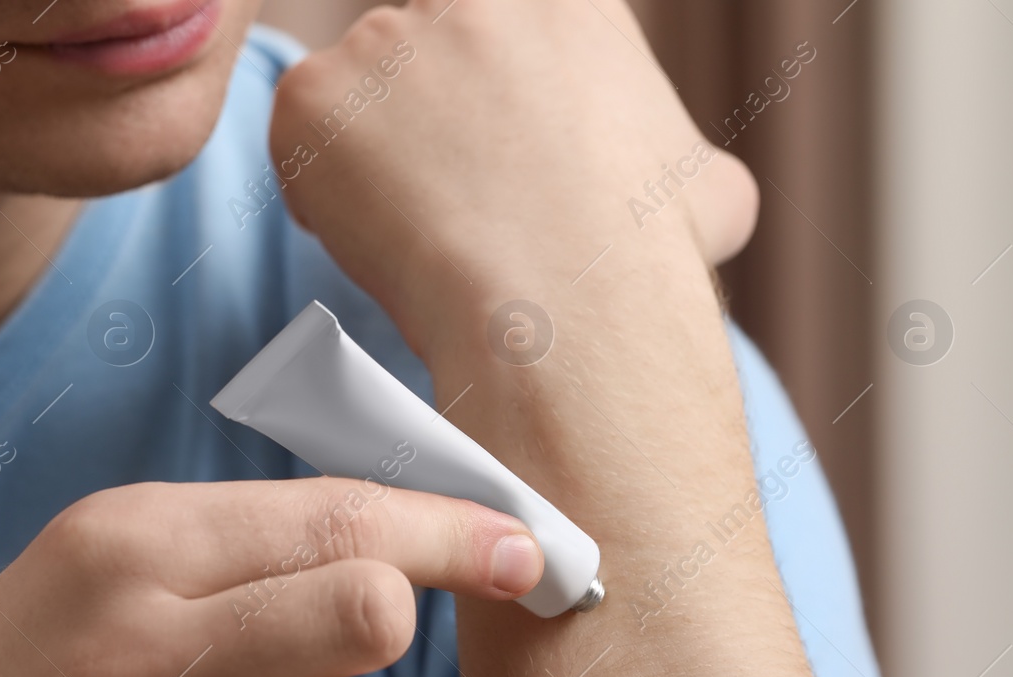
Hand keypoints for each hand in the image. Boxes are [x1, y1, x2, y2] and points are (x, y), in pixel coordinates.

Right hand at [0, 479, 541, 676]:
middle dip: (382, 633)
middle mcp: (129, 657)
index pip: (339, 521)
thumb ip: (251, 538)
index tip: (522, 549)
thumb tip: (425, 540)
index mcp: (122, 548)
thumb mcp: (100, 560)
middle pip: (369, 619)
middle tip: (324, 653)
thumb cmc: (24, 671)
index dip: (455, 532)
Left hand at [269, 0, 757, 352]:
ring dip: (379, 162)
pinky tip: (384, 245)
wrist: (568, 309)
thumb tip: (684, 188)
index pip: (497, 40)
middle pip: (425, 60)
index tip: (492, 165)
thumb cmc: (643, 262)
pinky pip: (304, 146)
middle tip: (457, 210)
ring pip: (362, 103)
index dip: (488, 112)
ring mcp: (385, 40)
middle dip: (431, 127)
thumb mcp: (708, 188)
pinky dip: (325, 197)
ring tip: (429, 240)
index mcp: (566, 0)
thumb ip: (667, 157)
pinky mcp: (315, 98)